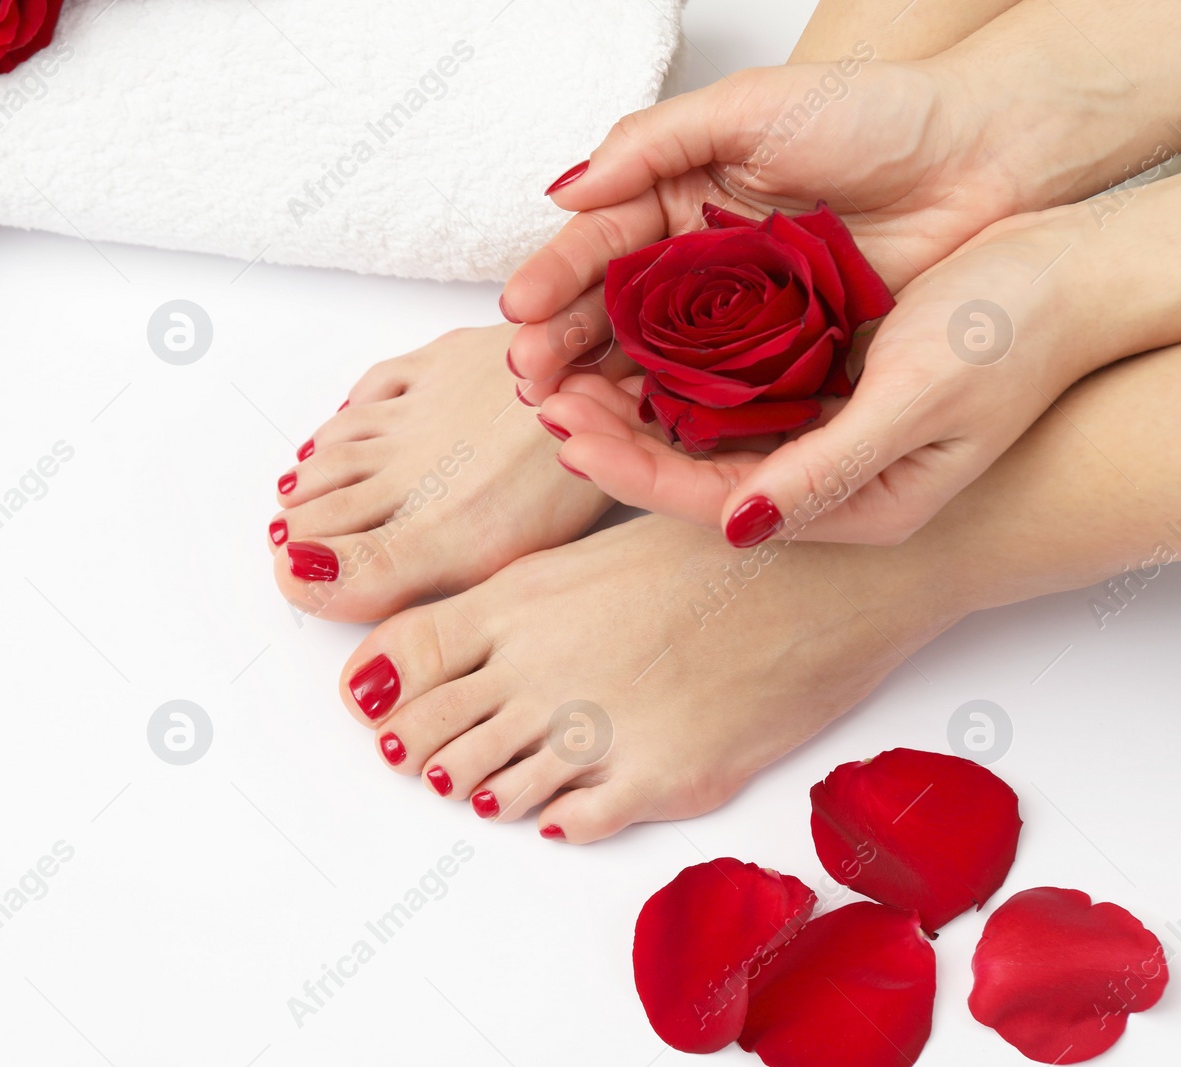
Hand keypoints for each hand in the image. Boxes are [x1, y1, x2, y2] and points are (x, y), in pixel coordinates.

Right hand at [501, 57, 1018, 401]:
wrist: (986, 155)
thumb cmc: (875, 114)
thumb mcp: (751, 107)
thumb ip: (652, 142)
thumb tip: (564, 191)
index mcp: (676, 199)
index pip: (597, 247)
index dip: (554, 280)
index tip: (520, 312)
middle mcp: (695, 267)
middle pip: (610, 318)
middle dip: (563, 349)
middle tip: (533, 381)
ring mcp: (737, 322)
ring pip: (652, 367)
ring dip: (604, 394)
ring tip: (567, 417)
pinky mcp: (783, 363)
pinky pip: (719, 399)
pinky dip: (675, 421)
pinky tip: (638, 436)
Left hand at [536, 205, 1105, 545]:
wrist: (1072, 282)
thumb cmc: (1014, 337)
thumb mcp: (922, 403)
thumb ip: (829, 469)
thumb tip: (738, 530)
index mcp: (844, 505)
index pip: (706, 499)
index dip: (629, 466)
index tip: (565, 430)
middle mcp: (817, 481)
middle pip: (687, 470)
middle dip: (610, 436)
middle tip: (541, 393)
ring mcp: (814, 436)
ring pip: (695, 432)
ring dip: (628, 402)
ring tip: (561, 370)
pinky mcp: (815, 389)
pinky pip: (723, 391)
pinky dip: (668, 369)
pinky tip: (622, 344)